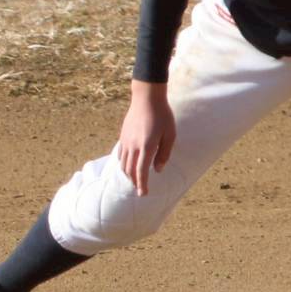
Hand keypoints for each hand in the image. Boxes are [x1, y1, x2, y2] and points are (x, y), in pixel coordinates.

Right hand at [118, 80, 175, 195]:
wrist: (146, 97)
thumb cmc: (162, 115)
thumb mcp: (170, 135)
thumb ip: (164, 154)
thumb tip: (158, 169)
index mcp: (146, 147)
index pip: (142, 172)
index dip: (142, 185)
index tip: (143, 194)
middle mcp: (134, 146)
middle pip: (131, 170)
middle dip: (135, 182)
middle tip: (140, 190)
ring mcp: (126, 141)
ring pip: (123, 164)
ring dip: (128, 174)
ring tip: (134, 179)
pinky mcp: (123, 135)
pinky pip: (120, 154)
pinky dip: (123, 164)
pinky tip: (128, 165)